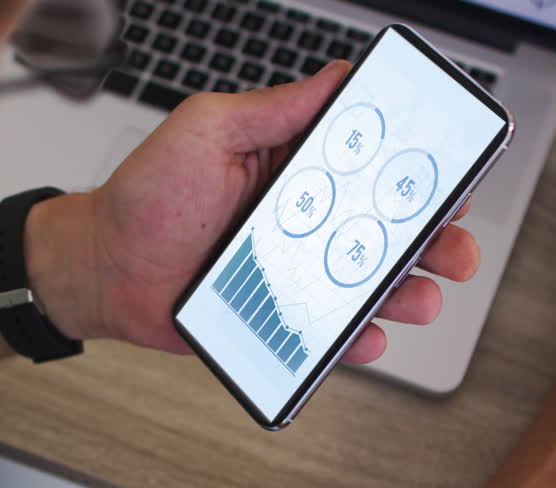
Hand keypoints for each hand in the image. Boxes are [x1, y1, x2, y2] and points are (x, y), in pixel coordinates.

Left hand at [31, 62, 479, 363]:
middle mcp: (303, 223)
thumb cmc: (144, 199)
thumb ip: (271, 110)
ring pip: (370, 286)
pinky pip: (328, 335)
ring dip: (408, 291)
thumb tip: (335, 78)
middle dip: (434, 239)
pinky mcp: (277, 320)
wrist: (102, 270)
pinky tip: (365, 337)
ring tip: (419, 295)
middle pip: (388, 231)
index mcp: (296, 171)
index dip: (417, 174)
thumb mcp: (204, 130)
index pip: (374, 168)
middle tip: (453, 246)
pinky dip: (354, 341)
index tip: (450, 179)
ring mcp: (294, 274)